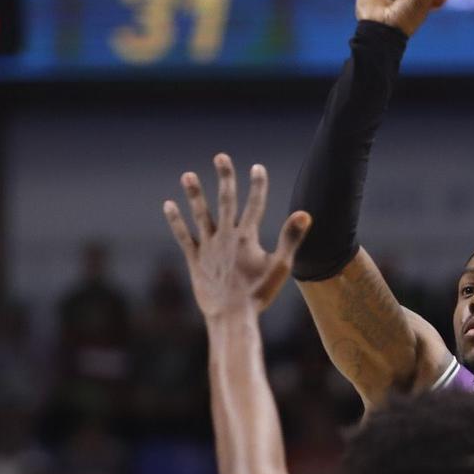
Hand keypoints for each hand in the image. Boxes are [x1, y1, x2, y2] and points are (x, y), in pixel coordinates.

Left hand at [163, 154, 310, 319]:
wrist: (231, 316)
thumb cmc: (259, 294)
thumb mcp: (280, 266)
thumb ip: (291, 238)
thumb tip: (304, 213)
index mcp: (246, 237)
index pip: (254, 204)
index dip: (258, 185)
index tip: (257, 167)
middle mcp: (225, 236)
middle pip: (225, 201)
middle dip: (225, 178)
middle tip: (220, 157)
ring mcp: (208, 247)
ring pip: (200, 214)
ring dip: (195, 194)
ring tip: (188, 175)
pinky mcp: (195, 260)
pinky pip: (183, 236)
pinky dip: (176, 220)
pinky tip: (168, 205)